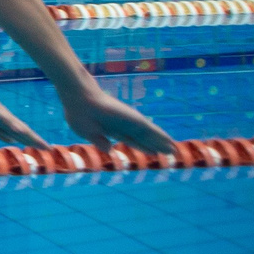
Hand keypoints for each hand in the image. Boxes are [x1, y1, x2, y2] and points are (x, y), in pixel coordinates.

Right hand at [59, 84, 180, 158]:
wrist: (80, 100)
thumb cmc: (78, 114)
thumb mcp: (86, 132)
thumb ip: (99, 141)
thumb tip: (109, 150)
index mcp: (111, 129)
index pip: (131, 140)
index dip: (142, 147)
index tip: (152, 152)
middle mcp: (124, 125)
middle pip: (143, 138)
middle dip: (155, 146)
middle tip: (168, 153)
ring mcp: (130, 122)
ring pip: (150, 135)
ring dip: (162, 143)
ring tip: (174, 150)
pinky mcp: (134, 119)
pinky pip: (152, 130)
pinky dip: (161, 136)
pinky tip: (170, 142)